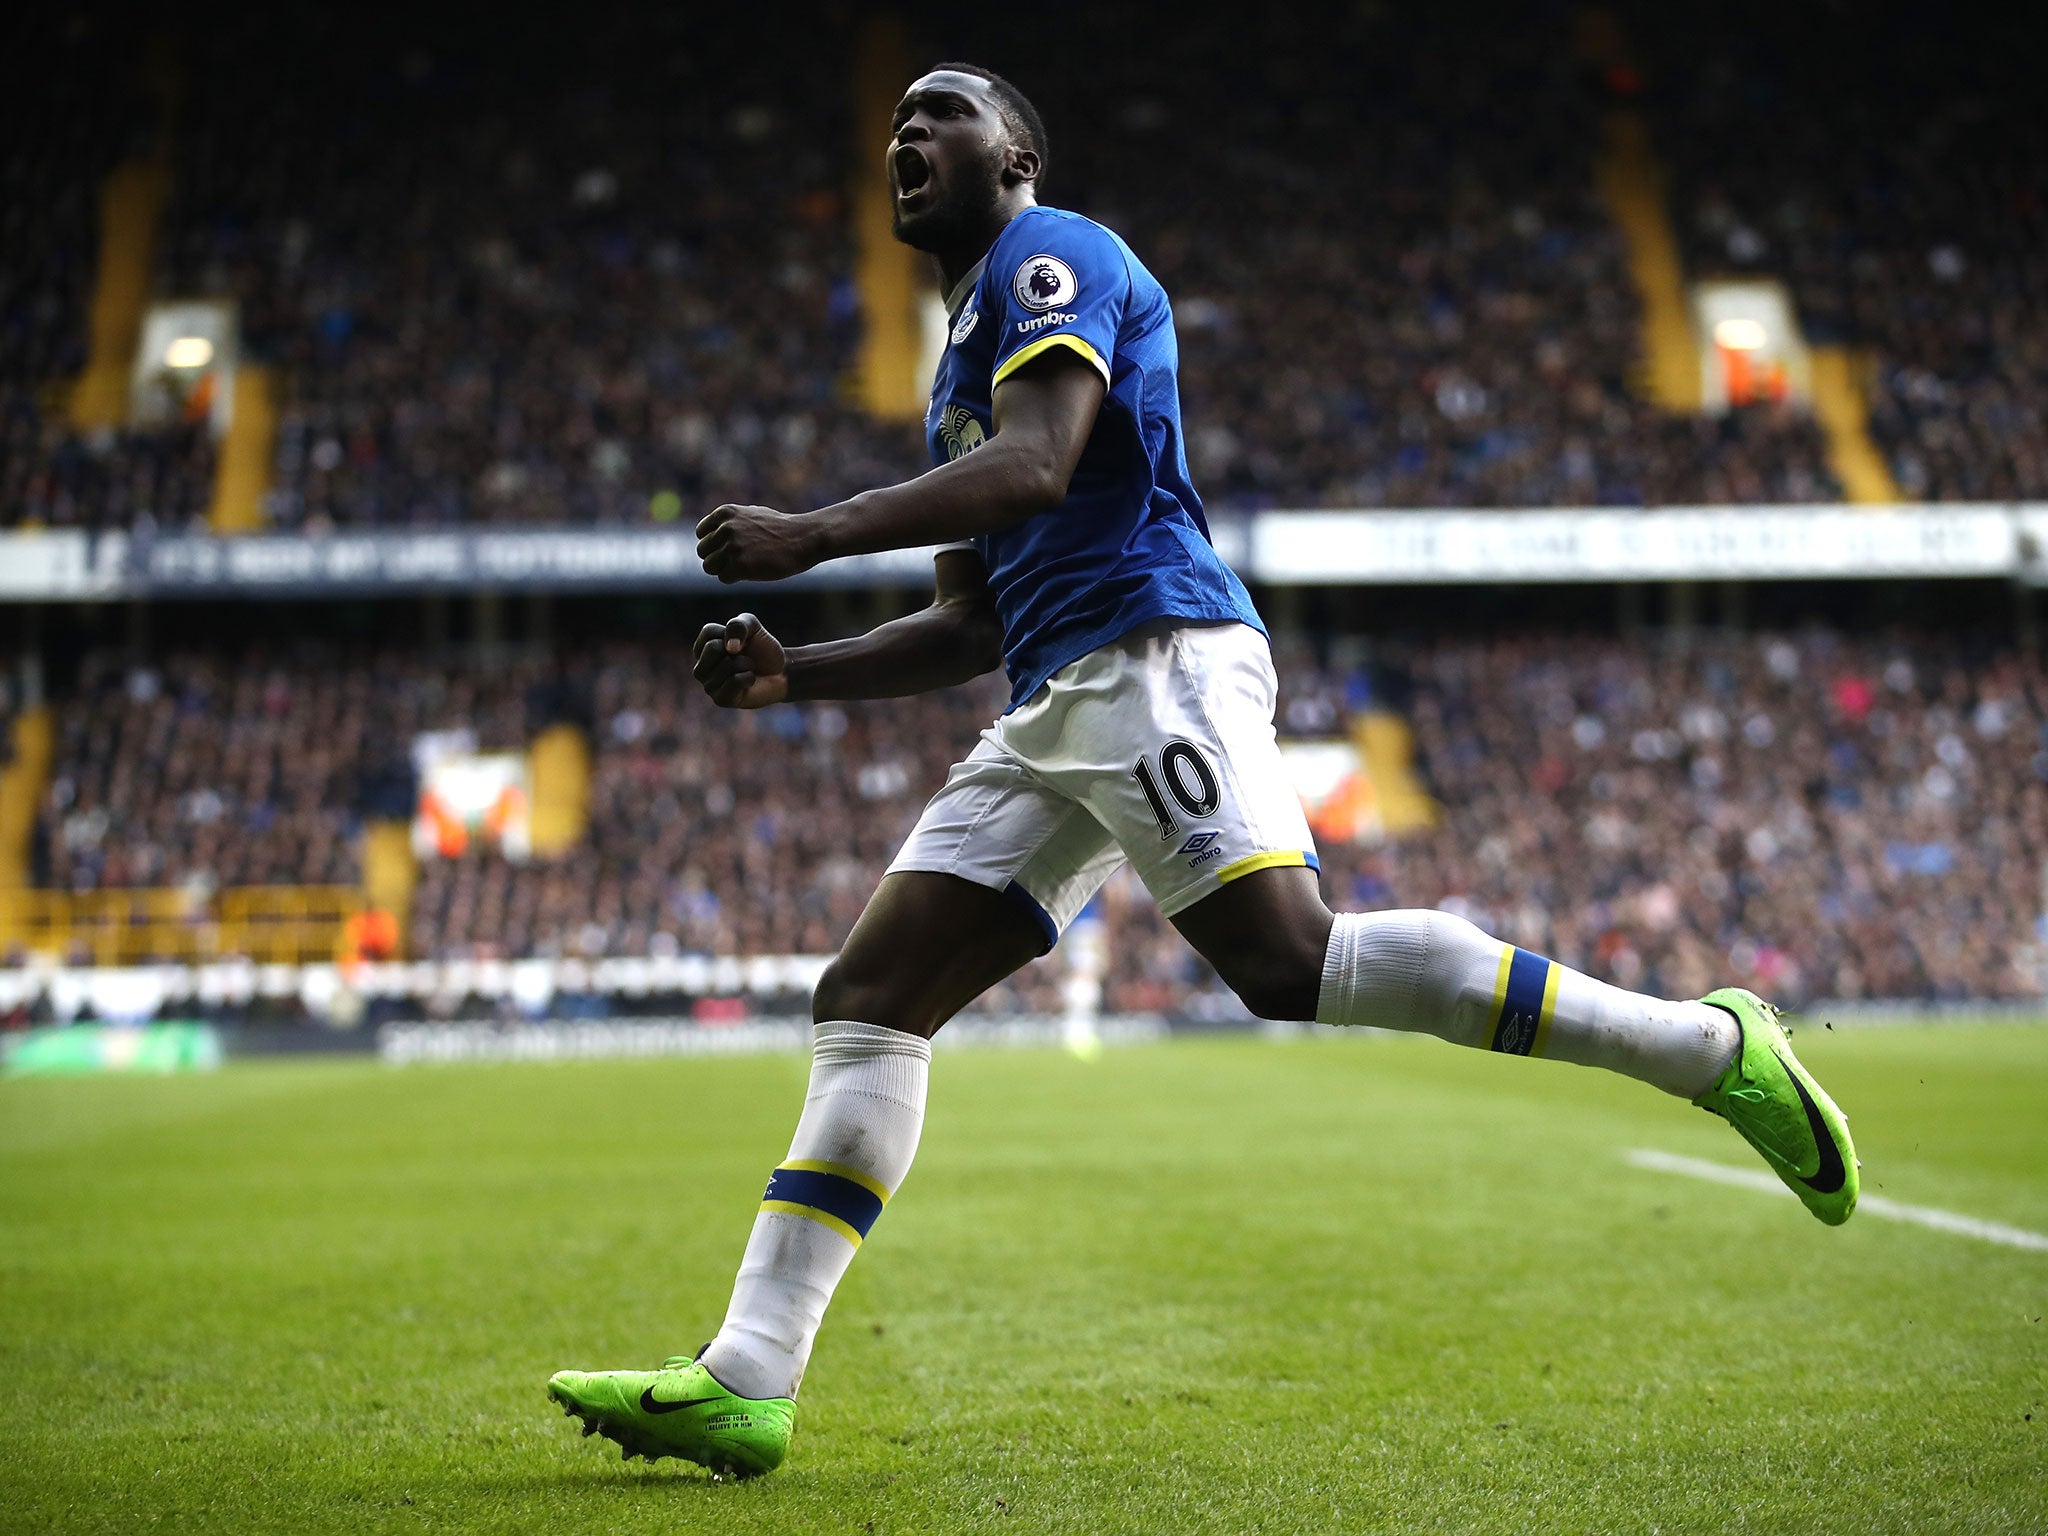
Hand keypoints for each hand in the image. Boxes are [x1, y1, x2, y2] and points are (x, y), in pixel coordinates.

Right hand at [692, 613, 788, 708]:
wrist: (781, 672)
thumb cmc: (762, 648)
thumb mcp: (752, 626)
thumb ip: (738, 625)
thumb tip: (730, 648)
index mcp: (702, 648)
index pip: (708, 631)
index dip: (732, 633)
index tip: (741, 642)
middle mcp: (701, 667)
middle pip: (712, 648)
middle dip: (738, 650)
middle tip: (745, 657)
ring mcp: (709, 685)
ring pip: (725, 666)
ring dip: (746, 664)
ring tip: (749, 669)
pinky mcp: (721, 699)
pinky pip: (734, 681)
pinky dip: (749, 677)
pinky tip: (750, 680)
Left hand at [696, 503, 821, 583]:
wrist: (803, 538)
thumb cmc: (781, 528)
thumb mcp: (752, 514)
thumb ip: (731, 521)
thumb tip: (711, 531)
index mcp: (725, 513)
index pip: (701, 533)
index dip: (714, 544)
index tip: (729, 548)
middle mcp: (725, 528)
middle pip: (703, 552)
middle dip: (717, 558)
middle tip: (736, 561)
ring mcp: (732, 547)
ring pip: (709, 567)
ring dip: (724, 570)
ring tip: (743, 567)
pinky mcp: (740, 566)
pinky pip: (723, 578)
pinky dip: (735, 578)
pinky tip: (751, 572)